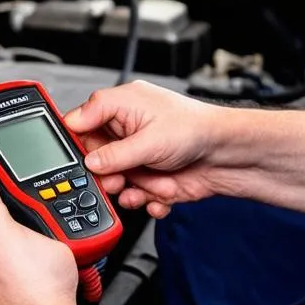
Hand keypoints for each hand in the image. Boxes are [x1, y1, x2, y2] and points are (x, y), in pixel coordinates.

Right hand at [64, 80, 225, 218]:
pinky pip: (134, 193)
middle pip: (95, 156)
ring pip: (115, 179)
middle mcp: (127, 129)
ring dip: (132, 188)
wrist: (227, 155)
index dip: (77, 143)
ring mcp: (137, 154)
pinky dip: (145, 198)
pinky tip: (160, 194)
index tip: (80, 161)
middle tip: (117, 180)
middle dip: (107, 174)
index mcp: (122, 105)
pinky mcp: (148, 175)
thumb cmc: (196, 129)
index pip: (81, 121)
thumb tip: (89, 162)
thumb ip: (114, 155)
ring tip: (147, 186)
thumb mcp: (149, 140)